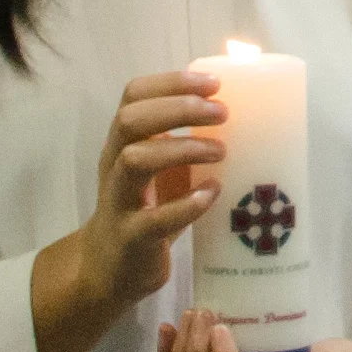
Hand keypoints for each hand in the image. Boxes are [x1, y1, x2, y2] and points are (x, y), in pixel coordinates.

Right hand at [30, 72, 225, 351]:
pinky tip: (212, 195)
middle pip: (131, 120)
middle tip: (222, 113)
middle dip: (179, 108)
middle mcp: (113, 164)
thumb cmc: (145, 210)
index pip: (134, 95)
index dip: (171, 82)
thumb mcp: (159, 170)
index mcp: (121, 142)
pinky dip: (187, 204)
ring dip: (183, 149)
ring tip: (220, 152)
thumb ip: (184, 143)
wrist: (109, 270)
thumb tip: (242, 115)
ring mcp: (118, 201)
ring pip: (134, 160)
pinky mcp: (130, 238)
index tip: (213, 83)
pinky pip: (154, 219)